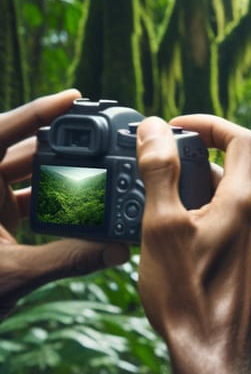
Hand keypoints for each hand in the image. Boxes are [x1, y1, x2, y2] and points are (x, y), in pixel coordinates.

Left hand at [0, 91, 129, 317]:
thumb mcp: (15, 275)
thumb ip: (68, 259)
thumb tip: (116, 249)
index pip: (0, 134)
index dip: (35, 111)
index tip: (73, 97)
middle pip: (21, 150)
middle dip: (61, 142)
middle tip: (99, 135)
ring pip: (28, 174)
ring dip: (62, 171)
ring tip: (99, 168)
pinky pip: (31, 197)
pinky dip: (57, 197)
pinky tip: (83, 201)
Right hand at [136, 115, 250, 364]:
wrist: (214, 355)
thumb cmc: (187, 296)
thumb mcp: (161, 226)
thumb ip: (159, 171)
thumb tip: (155, 128)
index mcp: (246, 201)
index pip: (241, 138)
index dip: (210, 124)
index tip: (178, 128)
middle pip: (234, 173)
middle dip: (195, 169)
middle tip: (158, 182)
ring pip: (235, 203)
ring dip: (203, 200)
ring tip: (165, 220)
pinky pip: (240, 229)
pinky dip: (215, 223)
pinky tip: (186, 247)